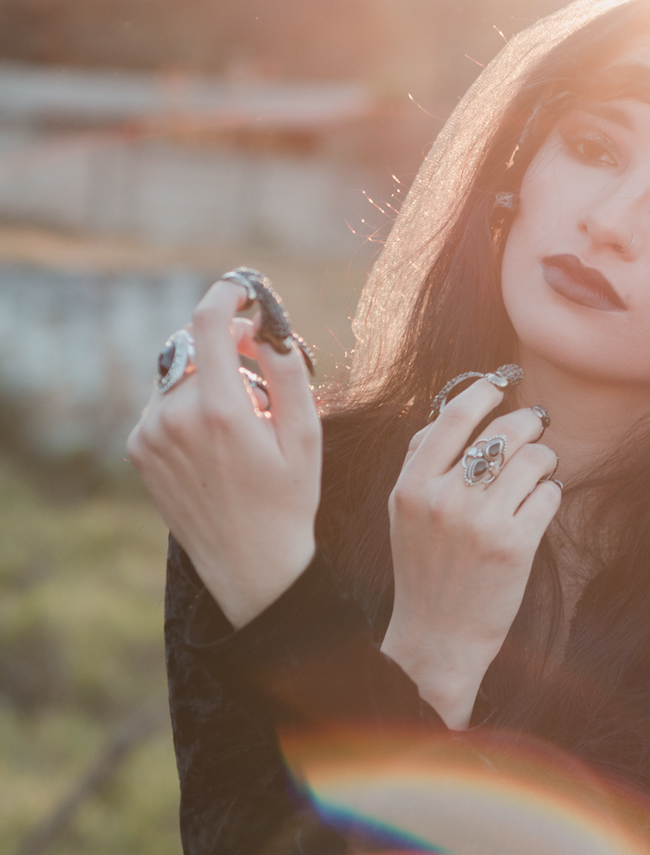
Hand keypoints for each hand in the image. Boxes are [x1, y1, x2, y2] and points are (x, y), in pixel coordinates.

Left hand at [128, 279, 321, 626]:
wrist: (250, 564)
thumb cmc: (288, 499)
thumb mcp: (306, 436)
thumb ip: (287, 372)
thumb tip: (265, 327)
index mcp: (220, 412)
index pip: (207, 323)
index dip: (227, 295)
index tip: (244, 290)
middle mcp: (175, 418)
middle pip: (196, 347)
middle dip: (229, 350)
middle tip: (261, 379)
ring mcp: (150, 434)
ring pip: (178, 373)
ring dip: (208, 380)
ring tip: (240, 425)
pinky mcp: (138, 448)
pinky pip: (163, 402)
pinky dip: (188, 405)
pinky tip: (214, 443)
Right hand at [381, 377, 560, 726]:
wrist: (438, 636)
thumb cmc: (425, 568)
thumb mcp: (405, 511)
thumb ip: (422, 462)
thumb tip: (452, 411)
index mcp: (412, 486)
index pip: (453, 418)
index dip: (484, 391)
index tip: (501, 382)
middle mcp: (444, 500)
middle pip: (502, 432)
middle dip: (527, 423)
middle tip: (536, 424)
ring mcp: (481, 522)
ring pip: (533, 459)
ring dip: (544, 458)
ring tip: (539, 468)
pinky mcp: (515, 545)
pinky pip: (549, 494)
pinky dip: (551, 492)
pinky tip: (540, 504)